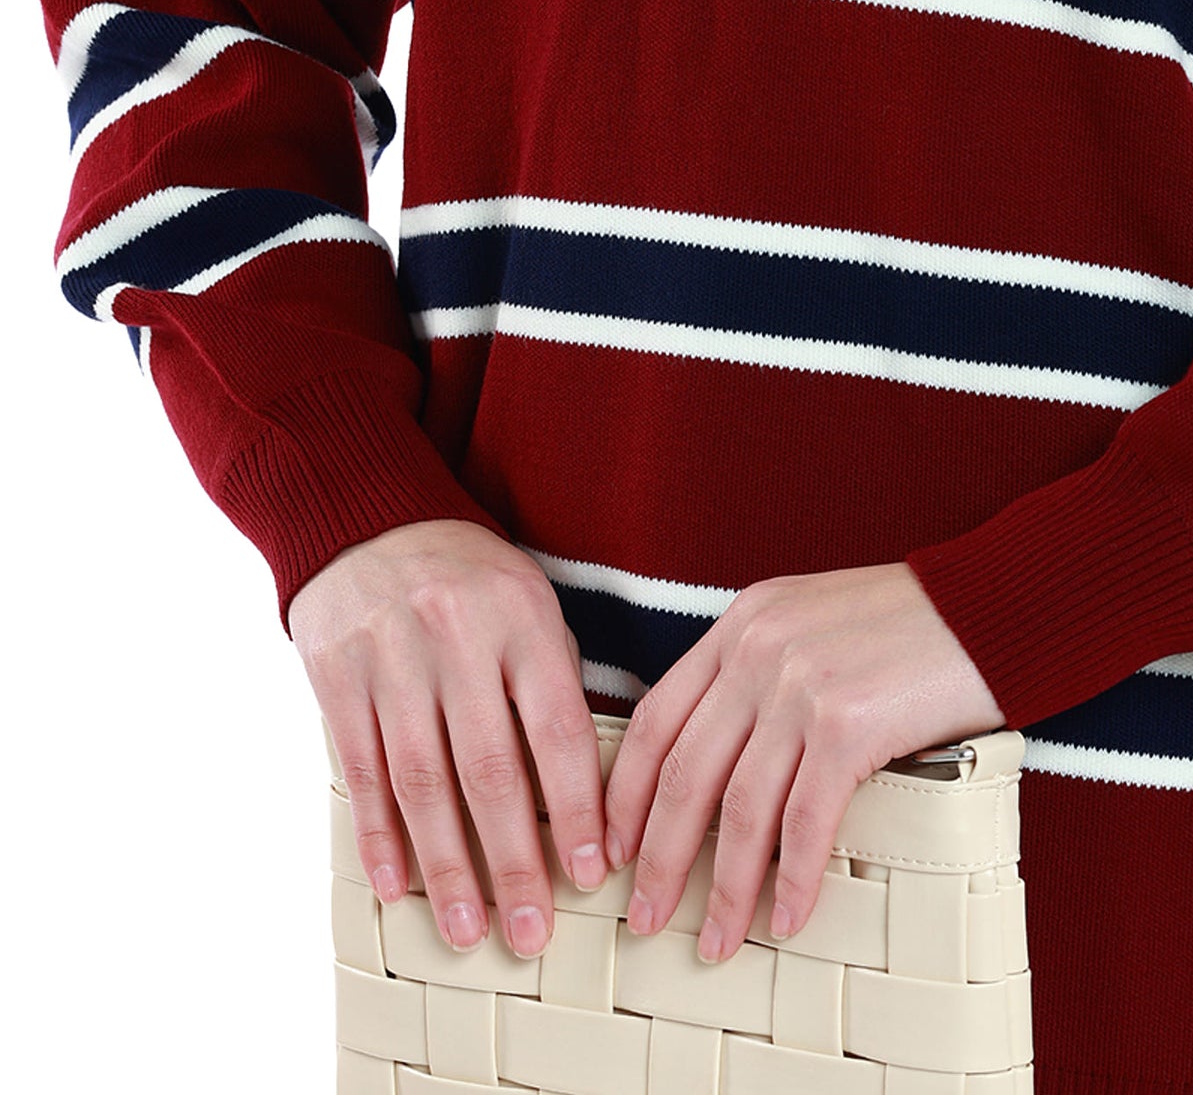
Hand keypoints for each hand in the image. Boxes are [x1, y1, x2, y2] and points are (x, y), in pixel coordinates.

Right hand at [289, 517, 605, 960]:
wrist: (372, 523)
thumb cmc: (474, 582)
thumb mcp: (532, 607)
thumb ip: (554, 686)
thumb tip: (587, 795)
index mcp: (523, 622)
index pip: (558, 730)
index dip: (575, 809)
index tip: (590, 875)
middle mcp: (458, 640)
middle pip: (489, 769)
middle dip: (512, 862)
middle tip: (530, 933)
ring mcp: (393, 659)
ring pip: (421, 782)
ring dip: (444, 866)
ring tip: (464, 929)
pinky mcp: (337, 678)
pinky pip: (362, 770)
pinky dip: (379, 834)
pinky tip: (396, 886)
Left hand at [599, 561, 1006, 963]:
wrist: (994, 604)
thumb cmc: (916, 622)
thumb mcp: (815, 621)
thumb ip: (765, 668)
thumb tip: (727, 758)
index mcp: (744, 623)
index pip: (658, 717)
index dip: (628, 794)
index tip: (615, 850)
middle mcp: (759, 650)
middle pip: (685, 772)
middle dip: (659, 857)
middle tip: (644, 917)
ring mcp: (801, 685)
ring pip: (738, 808)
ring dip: (723, 888)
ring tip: (715, 942)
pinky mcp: (849, 723)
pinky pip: (805, 821)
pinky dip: (791, 879)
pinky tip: (786, 919)